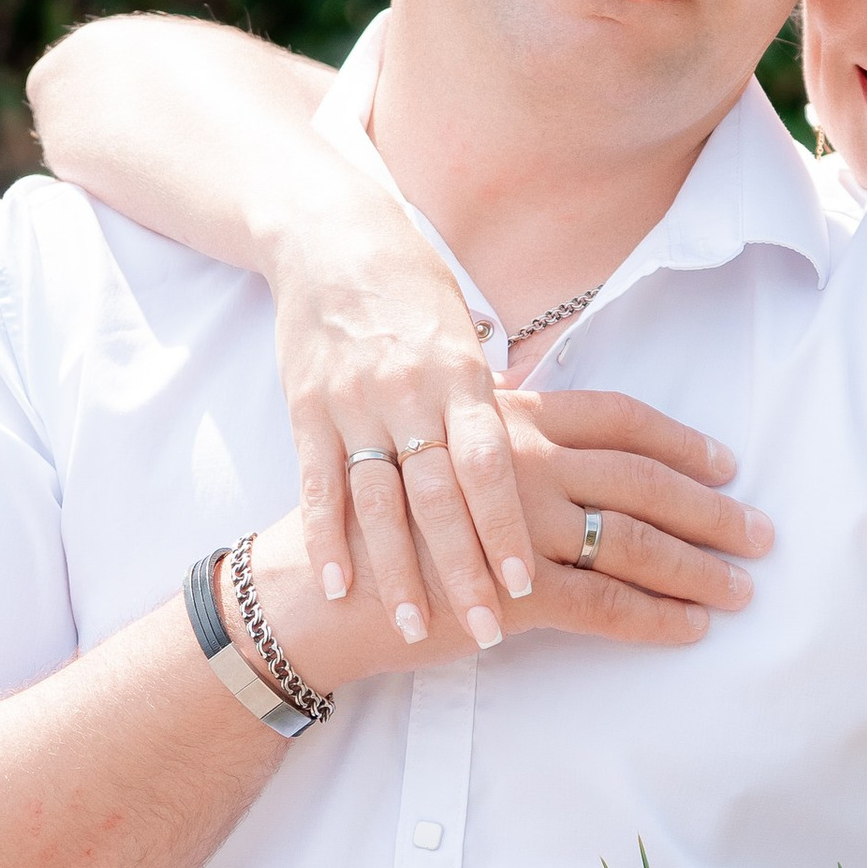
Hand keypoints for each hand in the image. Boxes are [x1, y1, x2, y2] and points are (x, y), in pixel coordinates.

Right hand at [235, 392, 771, 688]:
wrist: (307, 583)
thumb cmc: (368, 520)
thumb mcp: (430, 447)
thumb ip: (490, 440)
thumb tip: (545, 439)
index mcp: (506, 417)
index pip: (618, 417)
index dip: (681, 442)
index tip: (727, 465)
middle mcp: (518, 457)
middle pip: (642, 479)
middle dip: (710, 509)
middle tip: (761, 534)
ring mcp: (513, 521)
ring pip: (632, 541)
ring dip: (697, 568)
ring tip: (741, 588)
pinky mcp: (505, 588)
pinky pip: (601, 603)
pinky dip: (653, 618)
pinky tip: (690, 629)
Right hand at [273, 191, 530, 624]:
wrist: (331, 239)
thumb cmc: (416, 293)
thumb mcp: (468, 340)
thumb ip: (497, 405)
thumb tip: (559, 460)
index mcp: (462, 375)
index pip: (490, 463)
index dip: (506, 525)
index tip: (528, 583)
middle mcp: (410, 392)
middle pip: (441, 496)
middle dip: (464, 568)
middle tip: (488, 629)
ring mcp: (355, 403)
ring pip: (380, 499)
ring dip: (396, 569)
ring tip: (415, 628)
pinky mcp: (307, 410)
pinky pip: (319, 482)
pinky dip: (327, 536)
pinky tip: (339, 586)